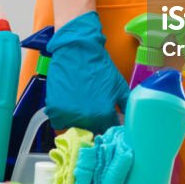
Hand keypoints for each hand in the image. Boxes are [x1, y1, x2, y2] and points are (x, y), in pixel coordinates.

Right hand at [45, 10, 129, 134]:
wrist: (77, 50)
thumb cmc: (100, 66)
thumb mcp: (119, 85)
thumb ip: (126, 105)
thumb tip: (130, 120)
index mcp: (104, 114)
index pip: (109, 131)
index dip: (110, 127)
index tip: (108, 122)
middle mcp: (86, 119)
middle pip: (93, 132)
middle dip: (95, 126)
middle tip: (94, 115)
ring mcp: (69, 115)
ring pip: (76, 129)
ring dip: (79, 123)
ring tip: (82, 109)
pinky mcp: (55, 110)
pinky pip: (60, 124)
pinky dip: (64, 119)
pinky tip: (69, 107)